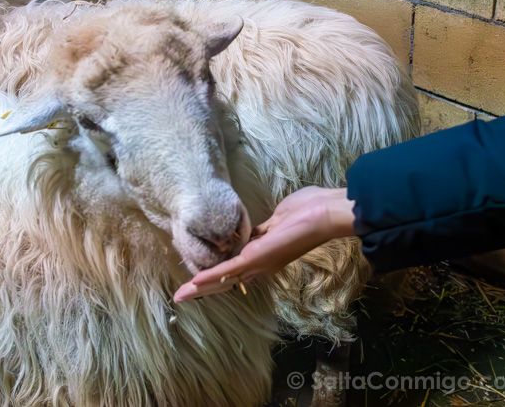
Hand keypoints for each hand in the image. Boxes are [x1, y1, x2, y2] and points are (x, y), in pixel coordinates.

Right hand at [173, 186, 355, 302]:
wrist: (323, 214)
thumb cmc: (307, 210)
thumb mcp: (277, 220)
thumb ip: (263, 229)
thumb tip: (254, 231)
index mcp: (266, 254)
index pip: (236, 267)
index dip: (218, 274)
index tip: (201, 278)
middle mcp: (261, 264)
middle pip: (226, 278)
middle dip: (205, 287)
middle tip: (184, 295)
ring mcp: (258, 263)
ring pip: (223, 278)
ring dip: (201, 287)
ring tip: (182, 294)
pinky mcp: (255, 259)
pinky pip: (228, 270)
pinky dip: (210, 277)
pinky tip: (194, 284)